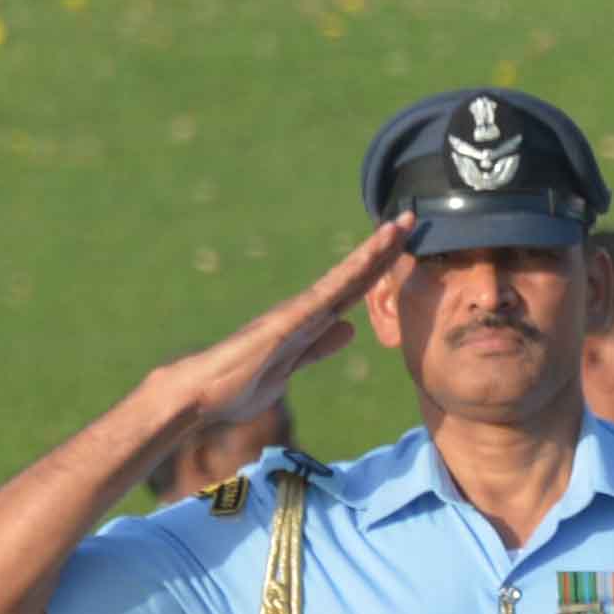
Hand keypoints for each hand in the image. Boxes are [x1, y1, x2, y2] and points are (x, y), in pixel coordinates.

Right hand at [158, 218, 411, 426]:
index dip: (380, 266)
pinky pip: (322, 299)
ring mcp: (294, 314)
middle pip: (353, 275)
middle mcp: (304, 310)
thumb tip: (348, 328)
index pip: (354, 288)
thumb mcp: (293, 366)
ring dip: (371, 253)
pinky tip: (366, 263)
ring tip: (397, 227)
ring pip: (342, 279)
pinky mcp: (284, 325)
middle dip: (383, 248)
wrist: (202, 396)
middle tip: (411, 218)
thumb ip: (320, 346)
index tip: (405, 243)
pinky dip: (346, 279)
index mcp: (310, 320)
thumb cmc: (239, 384)